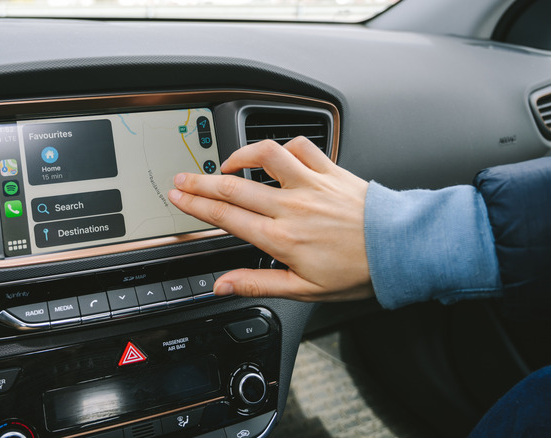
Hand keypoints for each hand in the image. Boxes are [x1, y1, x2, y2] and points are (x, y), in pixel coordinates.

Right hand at [168, 138, 373, 301]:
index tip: (178, 196)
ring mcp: (310, 185)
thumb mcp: (304, 290)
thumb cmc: (358, 272)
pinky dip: (285, 145)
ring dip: (240, 155)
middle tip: (182, 177)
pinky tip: (276, 154)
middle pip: (233, 186)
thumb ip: (258, 283)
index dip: (196, 205)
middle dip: (200, 181)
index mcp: (281, 238)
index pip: (226, 216)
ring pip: (265, 156)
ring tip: (227, 163)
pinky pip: (302, 146)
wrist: (401, 249)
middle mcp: (291, 207)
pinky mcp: (330, 171)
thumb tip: (222, 285)